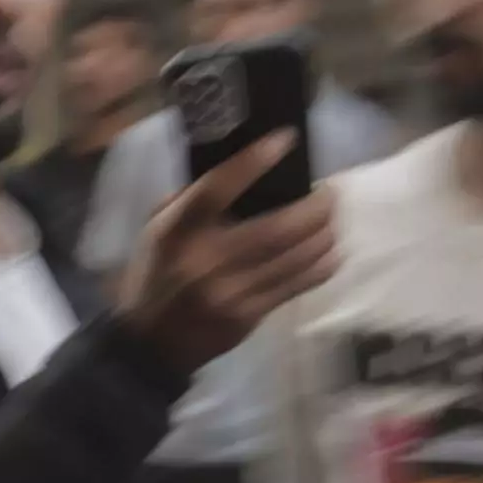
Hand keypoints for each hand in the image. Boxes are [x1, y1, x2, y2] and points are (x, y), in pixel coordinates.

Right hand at [111, 136, 339, 375]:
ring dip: (324, 234)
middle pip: (277, 228)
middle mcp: (207, 261)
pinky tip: (329, 251)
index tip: (285, 140)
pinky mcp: (249, 317)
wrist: (150, 343)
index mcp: (178, 231)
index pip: (217, 188)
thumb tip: (240, 171)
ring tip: (332, 218)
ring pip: (296, 258)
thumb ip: (191, 201)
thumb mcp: (157, 230)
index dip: (254, 162)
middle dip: (315, 208)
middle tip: (330, 193)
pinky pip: (297, 286)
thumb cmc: (155, 275)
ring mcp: (231, 293)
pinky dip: (321, 265)